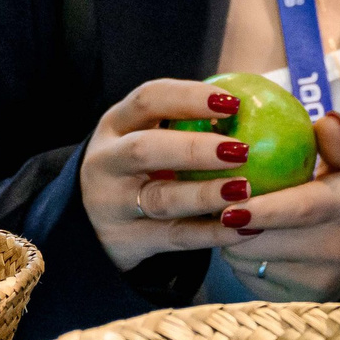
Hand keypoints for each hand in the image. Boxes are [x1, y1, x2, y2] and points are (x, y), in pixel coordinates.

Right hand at [81, 80, 262, 270]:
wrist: (92, 225)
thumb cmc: (137, 168)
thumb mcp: (142, 136)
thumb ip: (182, 123)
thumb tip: (247, 109)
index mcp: (115, 125)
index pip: (147, 100)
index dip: (190, 98)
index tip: (233, 103)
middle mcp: (107, 162)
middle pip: (145, 150)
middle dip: (195, 149)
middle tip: (241, 150)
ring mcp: (114, 205)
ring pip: (161, 200)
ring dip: (205, 194)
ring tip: (244, 190)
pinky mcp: (129, 241)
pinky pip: (177, 237)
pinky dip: (213, 233)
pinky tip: (246, 227)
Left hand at [224, 115, 339, 299]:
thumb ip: (337, 140)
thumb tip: (324, 121)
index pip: (300, 210)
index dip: (262, 210)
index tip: (228, 206)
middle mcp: (336, 251)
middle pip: (264, 241)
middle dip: (230, 223)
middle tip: (211, 199)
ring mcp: (319, 281)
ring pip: (251, 262)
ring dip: (231, 239)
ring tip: (234, 216)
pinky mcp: (302, 299)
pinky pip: (252, 279)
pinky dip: (243, 260)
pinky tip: (249, 240)